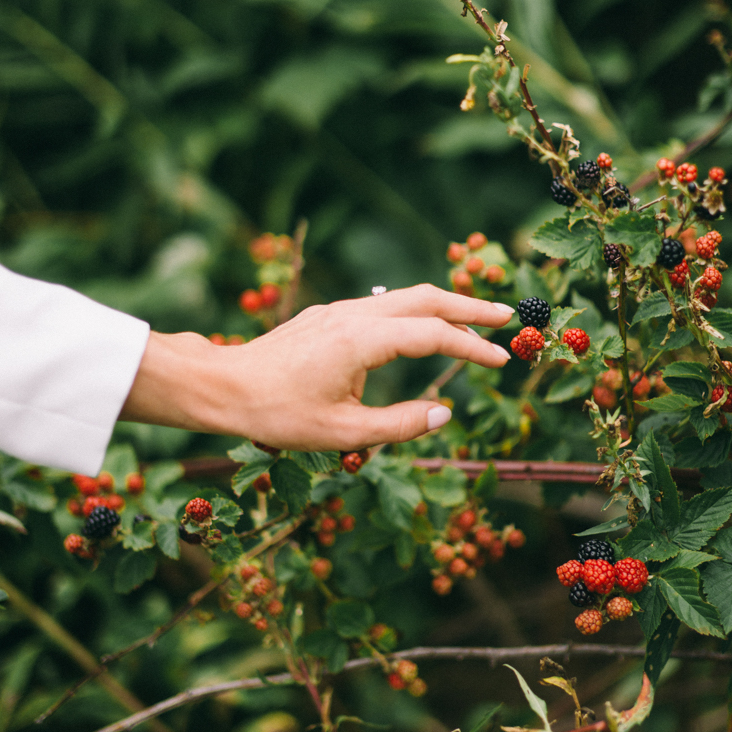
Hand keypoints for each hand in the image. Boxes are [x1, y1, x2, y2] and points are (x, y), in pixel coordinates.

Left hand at [120, 284, 514, 449]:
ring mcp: (339, 310)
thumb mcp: (343, 434)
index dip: (472, 346)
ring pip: (403, 297)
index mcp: (362, 340)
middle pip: (426, 297)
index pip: (433, 334)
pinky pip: (383, 305)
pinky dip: (414, 311)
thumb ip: (399, 424)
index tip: (502, 360)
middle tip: (508, 317)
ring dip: (443, 305)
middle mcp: (354, 314)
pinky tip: (421, 328)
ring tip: (474, 322)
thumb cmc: (277, 415)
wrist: (223, 386)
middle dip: (470, 305)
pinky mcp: (327, 315)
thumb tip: (443, 412)